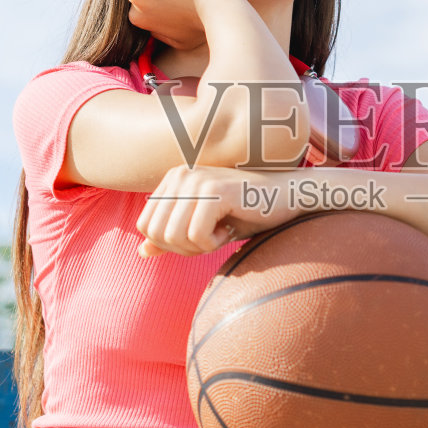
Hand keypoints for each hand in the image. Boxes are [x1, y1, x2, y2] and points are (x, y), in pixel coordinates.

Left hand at [135, 165, 300, 257]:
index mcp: (172, 179)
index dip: (169, 245)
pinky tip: (228, 230)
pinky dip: (212, 244)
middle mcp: (180, 174)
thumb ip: (172, 237)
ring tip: (219, 233)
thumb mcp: (202, 226)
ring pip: (173, 236)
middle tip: (209, 240)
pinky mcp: (215, 191)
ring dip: (198, 247)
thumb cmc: (245, 213)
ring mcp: (197, 180)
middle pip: (157, 233)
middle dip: (182, 248)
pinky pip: (196, 236)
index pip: (146, 226)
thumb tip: (142, 252)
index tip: (197, 239)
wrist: (285, 198)